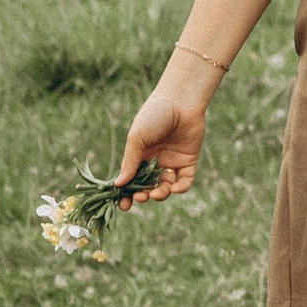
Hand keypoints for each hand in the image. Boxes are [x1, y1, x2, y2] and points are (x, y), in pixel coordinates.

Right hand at [119, 66, 208, 201]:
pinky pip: (185, 180)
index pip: (131, 179)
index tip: (123, 205)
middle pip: (148, 186)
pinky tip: (172, 188)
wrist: (180, 101)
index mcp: (139, 154)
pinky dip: (180, 188)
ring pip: (166, 187)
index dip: (127, 193)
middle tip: (140, 197)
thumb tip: (118, 185)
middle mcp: (155, 160)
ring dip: (160, 194)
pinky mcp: (189, 160)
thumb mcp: (136, 139)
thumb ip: (129, 162)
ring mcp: (172, 161)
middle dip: (143, 195)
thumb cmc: (154, 115)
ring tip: (156, 193)